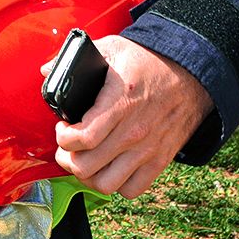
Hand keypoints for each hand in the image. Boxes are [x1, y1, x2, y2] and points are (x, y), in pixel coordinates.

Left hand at [51, 36, 211, 197]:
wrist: (192, 74)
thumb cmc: (149, 61)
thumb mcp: (112, 48)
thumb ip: (74, 57)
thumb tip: (46, 71)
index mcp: (119, 103)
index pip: (82, 138)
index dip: (62, 137)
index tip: (62, 127)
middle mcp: (133, 132)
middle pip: (86, 166)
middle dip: (67, 158)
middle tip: (68, 146)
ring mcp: (148, 150)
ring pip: (105, 184)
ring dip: (88, 175)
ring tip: (85, 159)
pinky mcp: (159, 160)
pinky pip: (132, 189)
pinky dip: (117, 184)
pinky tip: (109, 166)